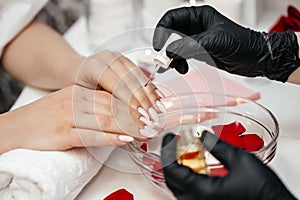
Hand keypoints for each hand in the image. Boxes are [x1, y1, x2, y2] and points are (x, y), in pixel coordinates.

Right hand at [0, 85, 146, 152]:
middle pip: (113, 105)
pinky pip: (91, 134)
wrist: (16, 128)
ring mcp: (67, 115)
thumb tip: (123, 114)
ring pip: (105, 118)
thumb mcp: (72, 106)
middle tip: (153, 122)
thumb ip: (95, 107)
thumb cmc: (48, 118)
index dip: (134, 102)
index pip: (113, 94)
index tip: (150, 110)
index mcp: (78, 91)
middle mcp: (74, 99)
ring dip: (129, 125)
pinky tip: (124, 139)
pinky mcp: (62, 132)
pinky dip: (110, 136)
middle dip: (136, 114)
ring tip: (145, 131)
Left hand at [73, 50, 164, 113]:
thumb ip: (103, 106)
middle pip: (130, 80)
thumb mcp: (84, 98)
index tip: (140, 115)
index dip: (130, 100)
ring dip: (150, 95)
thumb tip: (123, 122)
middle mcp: (108, 58)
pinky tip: (156, 99)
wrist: (77, 71)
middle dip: (143, 100)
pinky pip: (141, 74)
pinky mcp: (127, 61)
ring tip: (157, 110)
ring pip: (138, 76)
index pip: (117, 84)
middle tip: (151, 116)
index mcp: (94, 66)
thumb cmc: (78, 86)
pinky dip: (150, 88)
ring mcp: (119, 58)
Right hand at [153, 5, 299, 81]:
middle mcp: (196, 27)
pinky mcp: (199, 52)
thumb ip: (190, 46)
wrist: (254, 59)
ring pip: (175, 47)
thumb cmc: (242, 44)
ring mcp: (197, 40)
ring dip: (172, 58)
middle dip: (166, 47)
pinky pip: (182, 56)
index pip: (172, 18)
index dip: (162, 30)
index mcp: (199, 16)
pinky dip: (179, 63)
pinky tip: (183, 69)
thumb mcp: (214, 42)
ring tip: (176, 67)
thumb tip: (170, 51)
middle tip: (164, 60)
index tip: (158, 45)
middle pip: (171, 34)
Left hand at [161, 131, 295, 199]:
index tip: (169, 137)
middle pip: (170, 179)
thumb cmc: (264, 193)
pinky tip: (197, 166)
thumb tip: (204, 135)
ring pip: (179, 187)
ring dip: (179, 168)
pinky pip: (190, 193)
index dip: (166, 149)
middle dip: (170, 158)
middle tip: (175, 143)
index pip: (170, 169)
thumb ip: (219, 146)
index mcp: (202, 192)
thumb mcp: (242, 161)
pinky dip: (188, 177)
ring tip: (186, 152)